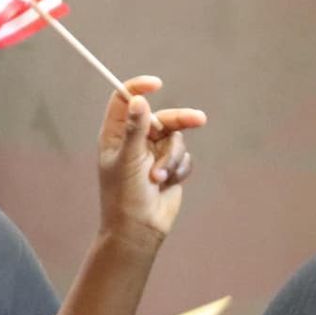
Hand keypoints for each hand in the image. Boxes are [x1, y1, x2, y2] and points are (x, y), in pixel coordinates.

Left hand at [96, 75, 204, 247]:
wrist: (139, 230)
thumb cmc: (125, 196)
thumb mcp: (128, 160)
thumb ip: (135, 130)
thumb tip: (138, 100)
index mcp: (116, 135)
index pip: (124, 100)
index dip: (138, 88)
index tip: (155, 85)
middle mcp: (135, 141)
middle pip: (161, 117)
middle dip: (179, 120)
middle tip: (199, 119)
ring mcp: (153, 154)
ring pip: (175, 139)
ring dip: (172, 159)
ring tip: (159, 178)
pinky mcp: (169, 167)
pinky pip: (184, 157)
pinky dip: (178, 169)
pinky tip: (167, 184)